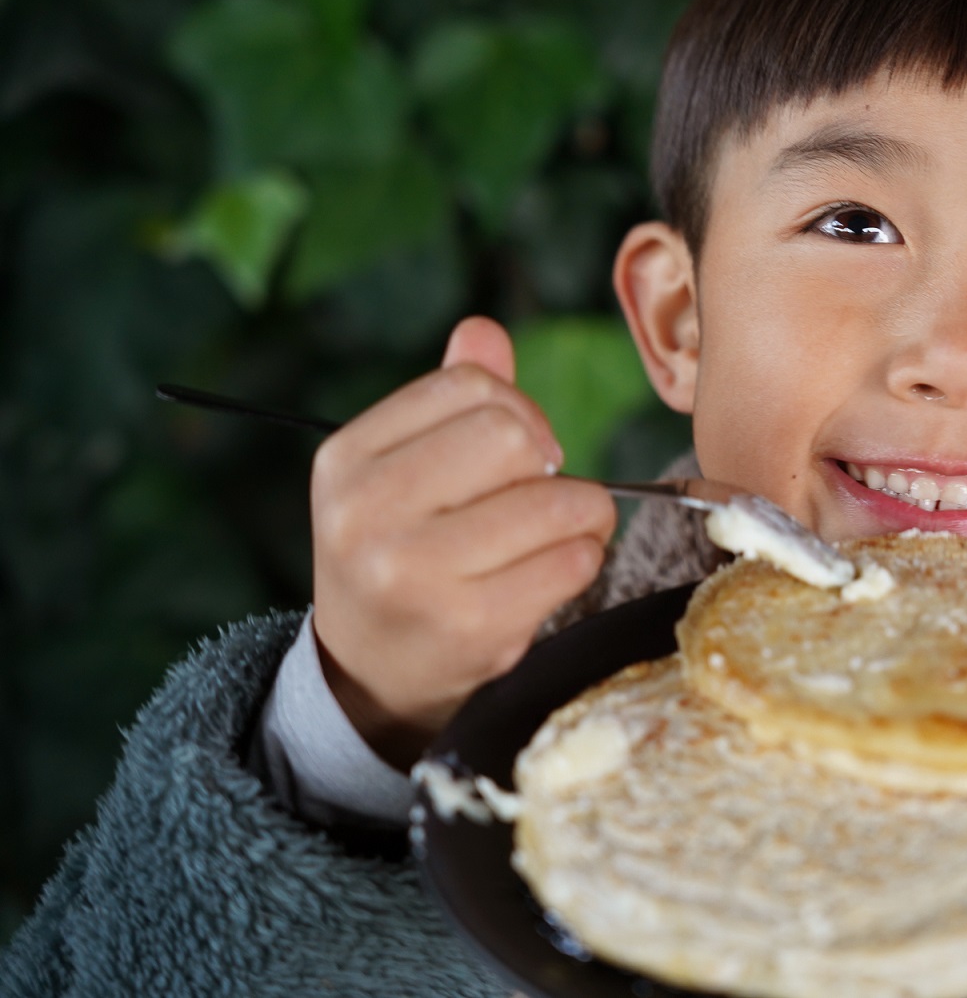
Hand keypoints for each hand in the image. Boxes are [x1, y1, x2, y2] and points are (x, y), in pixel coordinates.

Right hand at [310, 316, 616, 765]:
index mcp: (346, 460)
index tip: (521, 448)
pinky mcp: (473, 627)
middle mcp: (368, 515)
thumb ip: (446, 398)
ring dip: (583, 513)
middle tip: (543, 492)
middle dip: (550, 461)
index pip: (468, 387)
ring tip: (563, 531)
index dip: (518, 409)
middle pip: (512, 436)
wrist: (372, 670)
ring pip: (555, 501)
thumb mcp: (398, 470)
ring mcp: (416, 576)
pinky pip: (572, 562)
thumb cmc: (399, 551)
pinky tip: (555, 569)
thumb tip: (484, 332)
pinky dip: (583, 557)